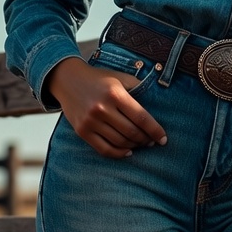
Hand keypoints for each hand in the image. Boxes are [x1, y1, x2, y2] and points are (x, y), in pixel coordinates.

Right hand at [45, 57, 166, 158]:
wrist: (68, 80)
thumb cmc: (99, 79)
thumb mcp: (120, 78)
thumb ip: (138, 88)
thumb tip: (157, 103)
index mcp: (115, 94)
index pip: (141, 117)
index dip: (155, 130)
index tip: (163, 138)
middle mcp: (102, 108)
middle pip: (131, 131)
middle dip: (146, 139)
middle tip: (152, 141)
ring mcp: (91, 121)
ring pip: (120, 142)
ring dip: (134, 146)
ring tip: (141, 144)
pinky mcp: (82, 131)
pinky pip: (104, 149)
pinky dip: (118, 153)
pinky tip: (128, 151)